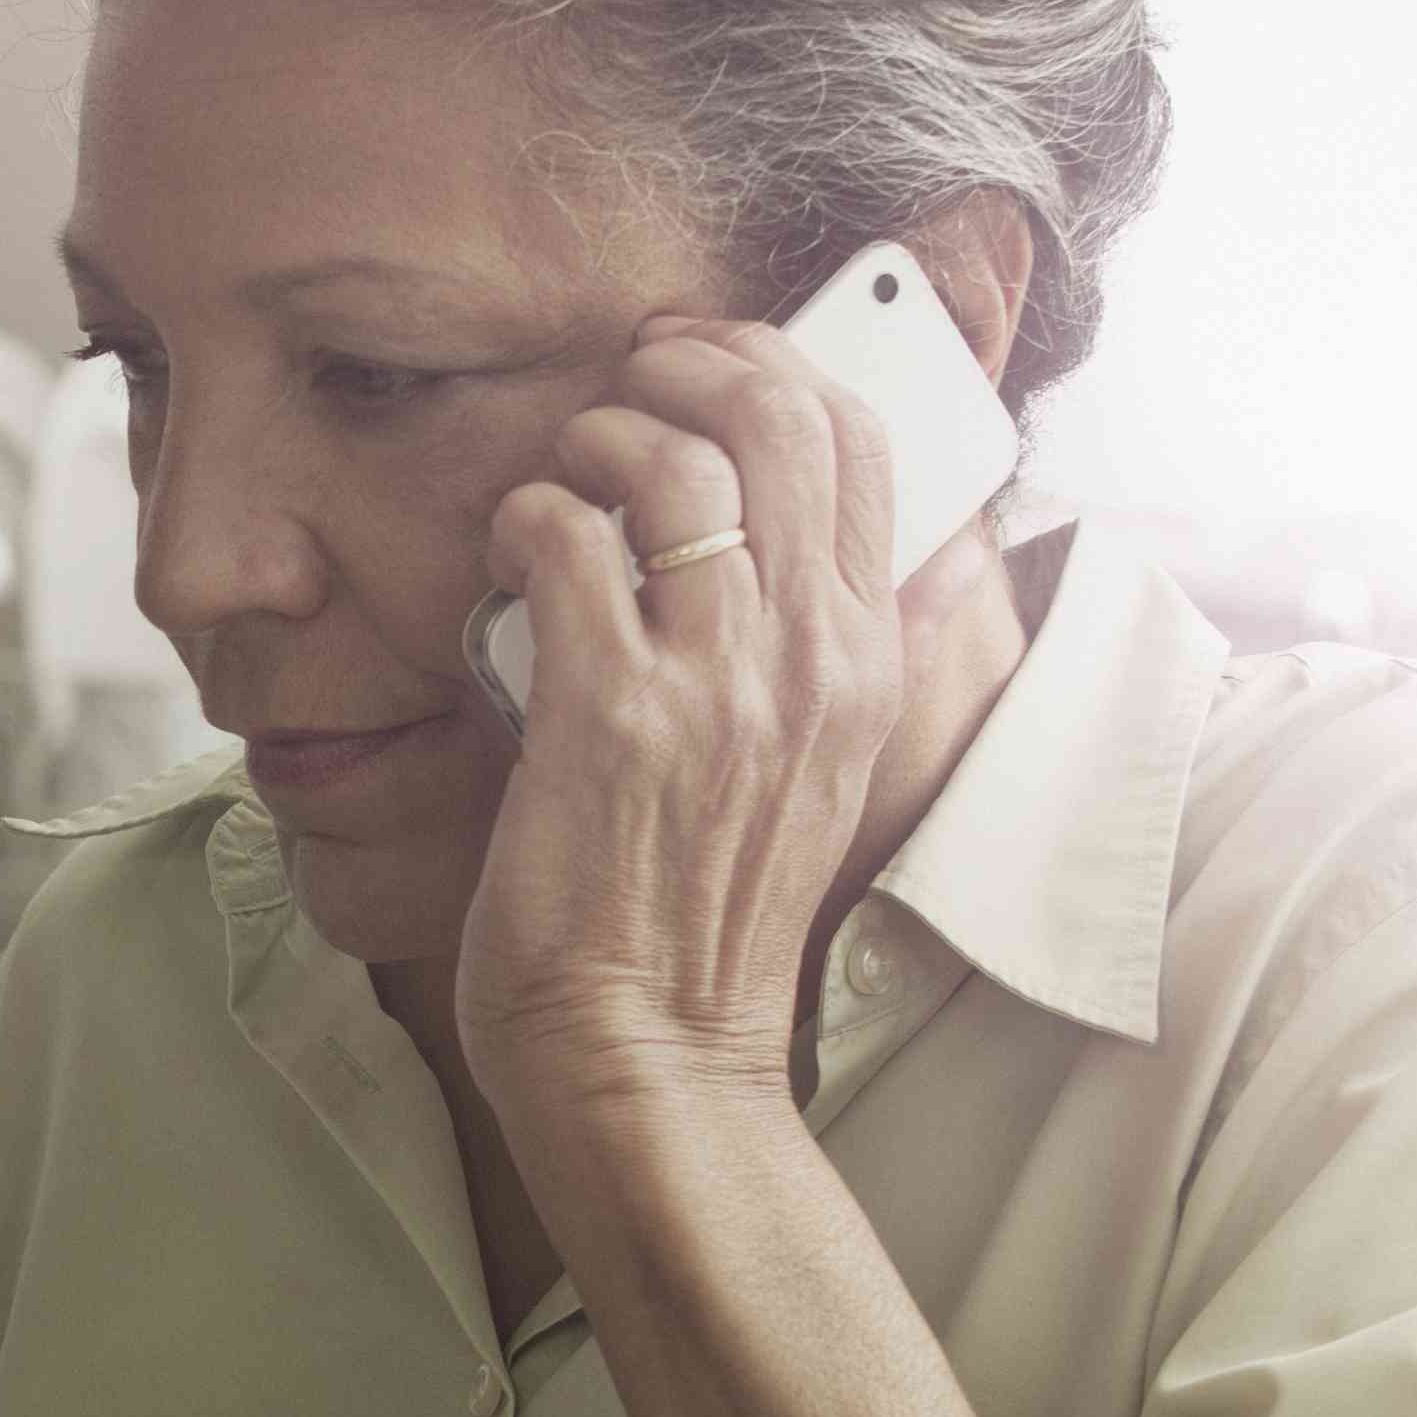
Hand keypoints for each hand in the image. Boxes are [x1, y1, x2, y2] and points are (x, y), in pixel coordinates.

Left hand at [454, 314, 912, 1126]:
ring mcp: (718, 685)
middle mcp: (812, 660)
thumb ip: (844, 660)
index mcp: (867, 664)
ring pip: (678, 465)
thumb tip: (908, 561)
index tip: (705, 361)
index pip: (865, 448)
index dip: (779, 367)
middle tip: (627, 380)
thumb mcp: (822, 774)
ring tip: (565, 475)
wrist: (654, 1055)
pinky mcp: (612, 715)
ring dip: (600, 438)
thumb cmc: (704, 919)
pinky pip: (568, 541)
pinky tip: (508, 553)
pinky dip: (526, 518)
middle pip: (783, 420)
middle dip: (690, 364)